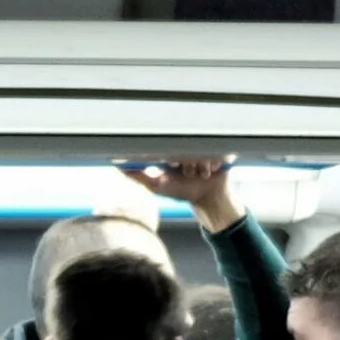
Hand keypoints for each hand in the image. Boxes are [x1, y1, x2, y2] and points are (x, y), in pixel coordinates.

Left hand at [115, 155, 241, 231]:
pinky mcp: (221, 150)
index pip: (169, 141)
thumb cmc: (181, 192)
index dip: (171, 155)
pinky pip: (216, 152)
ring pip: (201, 149)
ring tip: (200, 175)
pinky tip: (211, 171)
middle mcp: (190, 144)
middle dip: (186, 162)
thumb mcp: (156, 185)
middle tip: (186, 172)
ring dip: (200, 165)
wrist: (207, 198)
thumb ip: (137, 175)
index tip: (172, 164)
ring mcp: (206, 146)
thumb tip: (117, 166)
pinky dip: (212, 164)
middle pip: (187, 145)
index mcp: (174, 148)